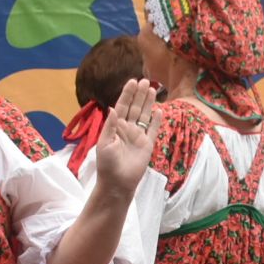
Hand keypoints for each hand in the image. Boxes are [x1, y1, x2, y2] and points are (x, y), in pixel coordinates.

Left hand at [92, 78, 160, 199]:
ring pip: (145, 115)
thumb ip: (110, 125)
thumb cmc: (107, 164)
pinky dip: (156, 120)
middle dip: (139, 94)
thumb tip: (113, 108)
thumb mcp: (104, 143)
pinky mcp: (147, 145)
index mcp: (115, 127)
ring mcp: (138, 136)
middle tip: (145, 80)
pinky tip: (160, 110)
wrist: (117, 183)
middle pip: (135, 108)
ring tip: (153, 89)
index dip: (127, 94)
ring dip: (149, 103)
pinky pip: (153, 130)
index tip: (132, 81)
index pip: (122, 106)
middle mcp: (127, 129)